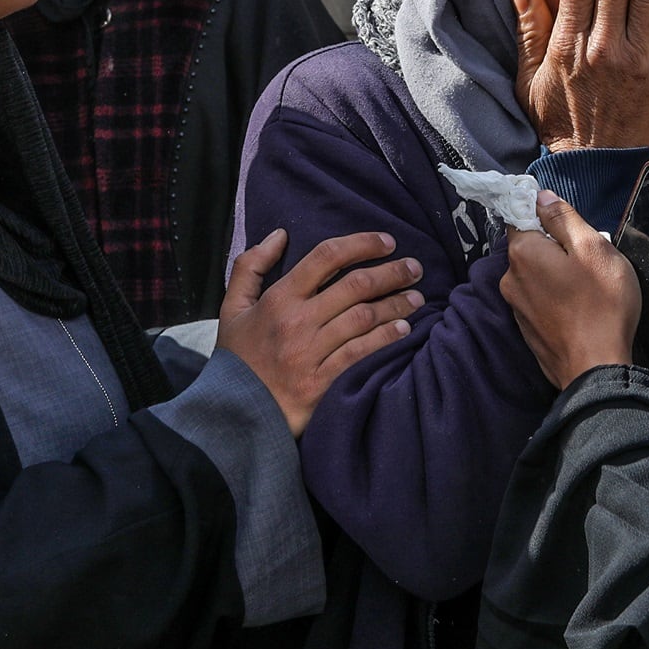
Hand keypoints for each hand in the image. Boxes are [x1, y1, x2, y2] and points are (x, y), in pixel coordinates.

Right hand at [217, 230, 423, 436]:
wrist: (233, 413)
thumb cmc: (237, 358)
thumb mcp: (232, 307)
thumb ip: (250, 266)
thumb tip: (279, 235)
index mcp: (279, 298)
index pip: (326, 257)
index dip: (361, 243)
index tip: (386, 241)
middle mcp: (298, 321)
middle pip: (355, 286)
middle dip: (391, 272)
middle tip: (415, 268)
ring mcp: (311, 352)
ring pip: (364, 318)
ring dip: (396, 304)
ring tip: (417, 297)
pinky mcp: (322, 382)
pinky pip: (361, 353)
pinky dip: (386, 337)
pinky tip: (405, 329)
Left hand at [502, 190, 639, 389]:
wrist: (596, 369)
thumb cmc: (601, 303)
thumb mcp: (593, 248)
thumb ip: (563, 219)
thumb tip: (540, 196)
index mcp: (522, 253)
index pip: (520, 217)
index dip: (543, 215)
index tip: (568, 225)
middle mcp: (510, 279)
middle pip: (529, 249)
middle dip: (555, 248)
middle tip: (588, 260)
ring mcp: (516, 308)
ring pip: (535, 276)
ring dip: (555, 275)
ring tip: (587, 288)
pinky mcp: (527, 331)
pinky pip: (539, 301)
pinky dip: (555, 299)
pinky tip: (578, 310)